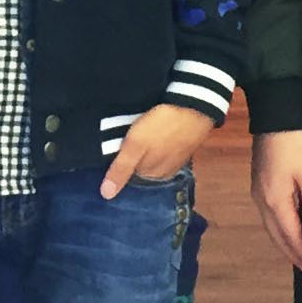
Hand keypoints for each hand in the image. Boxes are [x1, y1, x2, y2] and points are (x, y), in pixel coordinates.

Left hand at [102, 103, 216, 197]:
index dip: (120, 160)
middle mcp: (166, 172)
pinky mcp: (184, 146)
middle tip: (127, 135)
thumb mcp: (136, 146)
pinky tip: (157, 130)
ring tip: (141, 130)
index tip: (116, 146)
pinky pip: (165, 148)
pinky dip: (159, 141)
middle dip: (134, 155)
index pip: (129, 174)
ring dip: (147, 148)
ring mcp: (177, 159)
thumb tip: (106, 195)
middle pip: (141, 167)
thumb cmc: (161, 127)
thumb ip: (122, 169)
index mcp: (153, 175)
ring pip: (154, 157)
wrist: (195, 107)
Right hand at [251, 129, 301, 278]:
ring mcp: (258, 192)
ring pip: (272, 227)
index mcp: (276, 202)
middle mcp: (263, 202)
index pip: (291, 239)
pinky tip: (290, 229)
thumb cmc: (298, 145)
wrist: (276, 114)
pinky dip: (281, 229)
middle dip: (294, 255)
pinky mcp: (260, 183)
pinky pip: (270, 216)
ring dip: (287, 243)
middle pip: (278, 237)